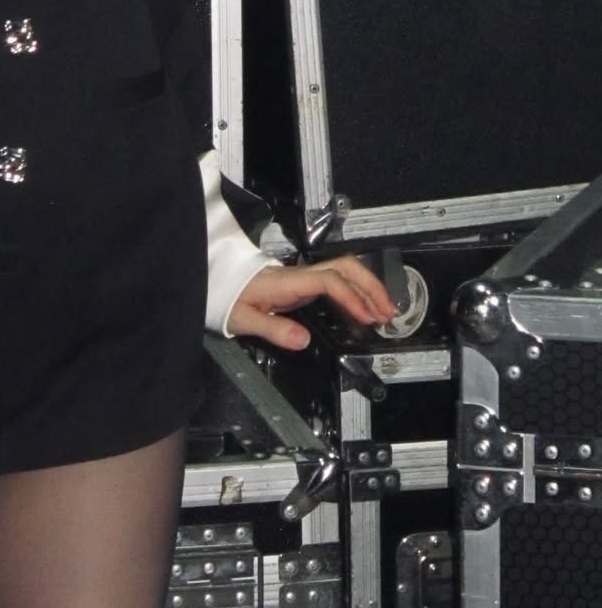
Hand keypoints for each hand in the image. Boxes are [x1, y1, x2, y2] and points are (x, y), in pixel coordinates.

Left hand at [227, 257, 397, 350]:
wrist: (217, 284)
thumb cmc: (227, 299)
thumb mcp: (244, 320)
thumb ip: (273, 329)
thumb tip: (304, 340)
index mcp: (287, 282)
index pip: (328, 281)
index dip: (351, 296)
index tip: (367, 317)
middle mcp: (300, 275)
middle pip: (344, 267)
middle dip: (370, 286)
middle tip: (389, 313)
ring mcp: (303, 278)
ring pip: (343, 271)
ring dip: (367, 288)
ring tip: (384, 314)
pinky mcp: (303, 285)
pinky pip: (337, 283)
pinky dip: (356, 295)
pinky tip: (364, 312)